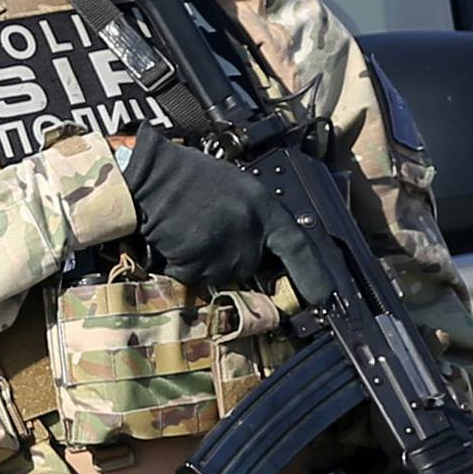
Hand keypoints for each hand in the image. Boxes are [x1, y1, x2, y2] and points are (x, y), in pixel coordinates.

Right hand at [119, 126, 329, 297]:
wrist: (150, 176)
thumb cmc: (186, 176)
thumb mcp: (234, 189)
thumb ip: (250, 218)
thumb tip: (257, 250)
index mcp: (263, 208)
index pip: (297, 247)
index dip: (310, 273)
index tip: (322, 296)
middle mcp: (251, 231)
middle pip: (248, 267)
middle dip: (229, 259)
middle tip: (206, 233)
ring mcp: (225, 250)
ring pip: (218, 275)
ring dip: (201, 263)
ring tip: (186, 232)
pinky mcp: (198, 264)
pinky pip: (192, 277)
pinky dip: (180, 266)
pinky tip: (172, 240)